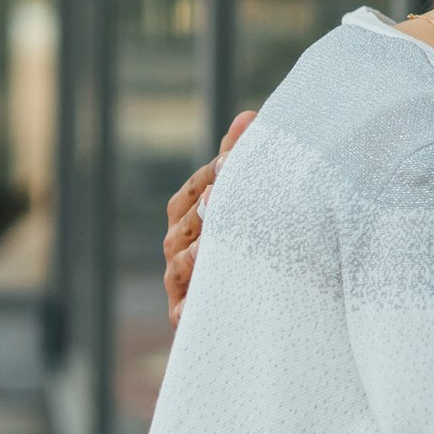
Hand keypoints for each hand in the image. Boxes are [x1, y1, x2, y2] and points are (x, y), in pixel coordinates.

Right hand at [164, 111, 254, 325]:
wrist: (255, 312)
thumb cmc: (245, 246)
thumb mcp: (243, 204)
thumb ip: (240, 161)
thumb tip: (248, 117)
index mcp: (188, 212)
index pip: (198, 185)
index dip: (216, 173)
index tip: (235, 160)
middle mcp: (178, 244)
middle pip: (189, 220)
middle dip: (208, 205)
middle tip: (226, 190)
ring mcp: (180, 280)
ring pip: (183, 260)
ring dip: (199, 248)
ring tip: (216, 236)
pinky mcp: (185, 316)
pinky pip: (186, 307)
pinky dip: (196, 296)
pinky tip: (213, 282)